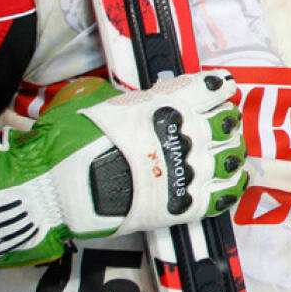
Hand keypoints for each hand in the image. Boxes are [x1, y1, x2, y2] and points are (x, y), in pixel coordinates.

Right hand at [0, 71, 246, 266]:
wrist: (58, 188)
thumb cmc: (71, 141)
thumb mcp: (103, 102)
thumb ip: (138, 101)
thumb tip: (150, 99)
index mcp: (168, 104)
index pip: (213, 87)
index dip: (219, 88)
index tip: (221, 89)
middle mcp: (187, 133)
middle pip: (228, 121)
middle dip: (226, 121)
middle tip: (220, 124)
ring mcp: (191, 170)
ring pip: (233, 157)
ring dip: (231, 152)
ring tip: (225, 154)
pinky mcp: (187, 204)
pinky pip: (225, 195)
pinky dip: (231, 187)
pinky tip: (229, 182)